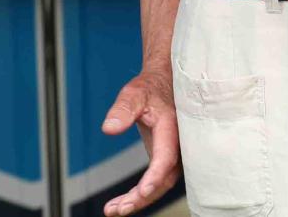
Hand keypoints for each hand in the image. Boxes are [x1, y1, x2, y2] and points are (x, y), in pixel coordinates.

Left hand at [100, 69, 180, 215]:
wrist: (165, 83)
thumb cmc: (150, 88)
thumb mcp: (134, 93)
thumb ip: (123, 109)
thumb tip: (109, 128)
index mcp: (172, 128)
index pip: (166, 157)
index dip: (156, 176)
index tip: (143, 190)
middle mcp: (178, 144)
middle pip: (165, 178)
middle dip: (143, 197)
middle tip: (118, 209)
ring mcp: (173, 153)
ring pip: (162, 183)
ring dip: (140, 199)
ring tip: (113, 209)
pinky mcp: (166, 158)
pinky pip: (158, 180)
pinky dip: (141, 193)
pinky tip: (122, 201)